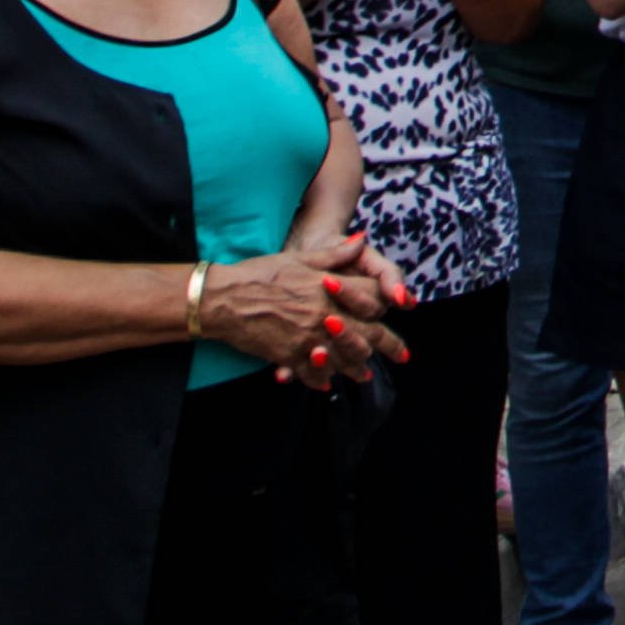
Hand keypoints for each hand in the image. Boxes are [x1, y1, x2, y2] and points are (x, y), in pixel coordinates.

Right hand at [199, 231, 410, 379]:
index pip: (373, 299)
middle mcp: (325, 316)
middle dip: (388, 345)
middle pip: (367, 334)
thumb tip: (363, 240)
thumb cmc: (260, 273)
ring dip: (357, 367)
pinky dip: (320, 379)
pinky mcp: (288, 356)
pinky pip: (312, 373)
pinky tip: (326, 383)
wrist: (223, 298)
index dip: (389, 304)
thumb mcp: (300, 258)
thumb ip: (335, 255)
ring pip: (344, 359)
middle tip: (401, 355)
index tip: (400, 309)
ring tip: (365, 375)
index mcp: (331, 289)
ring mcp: (308, 339)